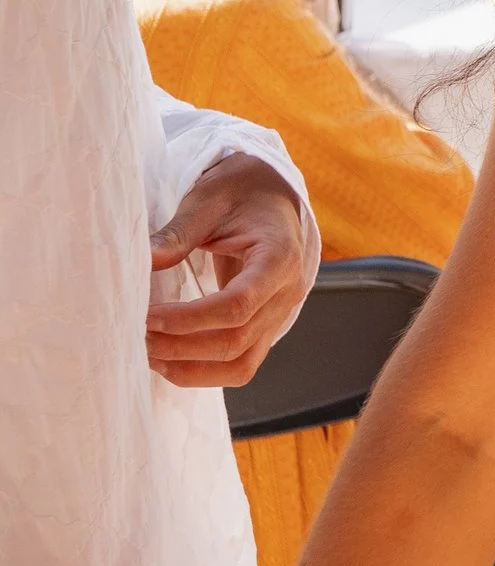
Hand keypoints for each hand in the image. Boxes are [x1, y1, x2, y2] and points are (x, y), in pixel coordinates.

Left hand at [146, 153, 314, 387]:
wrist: (269, 196)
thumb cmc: (240, 194)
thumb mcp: (208, 202)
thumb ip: (177, 233)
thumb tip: (140, 261)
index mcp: (280, 256)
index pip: (239, 304)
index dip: (189, 319)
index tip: (147, 316)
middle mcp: (288, 291)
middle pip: (236, 340)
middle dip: (180, 346)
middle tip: (136, 335)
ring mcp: (280, 314)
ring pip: (240, 364)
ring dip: (190, 367)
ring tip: (148, 352)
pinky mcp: (266, 327)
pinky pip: (240, 366)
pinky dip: (203, 372)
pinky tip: (168, 358)